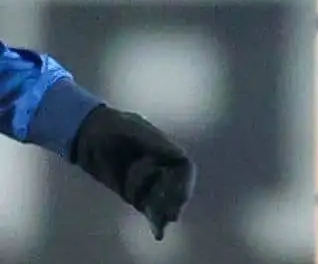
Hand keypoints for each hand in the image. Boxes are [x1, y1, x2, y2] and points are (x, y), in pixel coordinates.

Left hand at [70, 105, 195, 239]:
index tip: (181, 194)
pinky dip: (154, 220)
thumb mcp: (132, 129)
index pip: (183, 167)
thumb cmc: (112, 127)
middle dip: (174, 200)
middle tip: (170, 214)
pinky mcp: (132, 192)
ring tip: (161, 227)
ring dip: (165, 212)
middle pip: (175, 186)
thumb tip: (177, 153)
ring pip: (163, 199)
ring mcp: (147, 179)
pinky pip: (148, 207)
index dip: (184, 181)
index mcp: (163, 150)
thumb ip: (152, 141)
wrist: (90, 133)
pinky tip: (158, 233)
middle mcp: (159, 166)